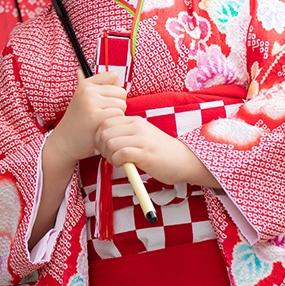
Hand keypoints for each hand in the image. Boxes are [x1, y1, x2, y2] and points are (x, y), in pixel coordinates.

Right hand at [47, 72, 125, 164]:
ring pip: (122, 105)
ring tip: (101, 122)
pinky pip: (118, 115)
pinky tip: (102, 128)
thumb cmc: (79, 122)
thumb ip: (102, 90)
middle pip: (121, 92)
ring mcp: (91, 103)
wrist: (64, 142)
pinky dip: (114, 124)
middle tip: (102, 115)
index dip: (113, 90)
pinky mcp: (96, 117)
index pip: (113, 76)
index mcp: (85, 84)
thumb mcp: (85, 100)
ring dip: (116, 116)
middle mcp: (87, 90)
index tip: (103, 102)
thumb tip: (120, 85)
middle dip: (116, 105)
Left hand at [95, 116, 218, 187]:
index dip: (100, 136)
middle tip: (110, 156)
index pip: (105, 122)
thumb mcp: (141, 137)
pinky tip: (124, 165)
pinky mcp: (146, 153)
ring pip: (110, 142)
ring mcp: (142, 139)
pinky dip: (117, 161)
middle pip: (104, 131)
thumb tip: (102, 140)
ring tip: (117, 161)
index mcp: (135, 120)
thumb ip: (125, 135)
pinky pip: (120, 153)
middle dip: (101, 147)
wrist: (184, 160)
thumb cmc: (160, 152)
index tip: (106, 148)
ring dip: (109, 155)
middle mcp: (138, 126)